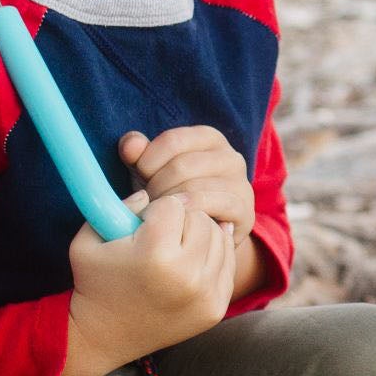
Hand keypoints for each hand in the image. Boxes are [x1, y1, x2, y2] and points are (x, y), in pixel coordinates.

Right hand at [59, 191, 235, 375]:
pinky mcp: (216, 308)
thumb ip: (118, 205)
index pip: (174, 204)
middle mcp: (187, 276)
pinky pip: (227, 263)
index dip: (156, 210)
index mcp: (155, 255)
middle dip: (181, 221)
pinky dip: (211, 257)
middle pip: (202, 219)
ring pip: (219, 237)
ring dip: (199, 236)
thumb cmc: (94, 282)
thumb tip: (152, 192)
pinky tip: (189, 263)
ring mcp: (206, 295)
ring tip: (174, 249)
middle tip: (160, 237)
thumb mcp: (88, 239)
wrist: (104, 336)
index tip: (142, 226)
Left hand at [120, 126, 255, 243]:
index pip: (173, 140)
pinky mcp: (245, 211)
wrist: (200, 237)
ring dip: (169, 206)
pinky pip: (216, 207)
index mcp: (208, 139)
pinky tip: (179, 223)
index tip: (140, 180)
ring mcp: (241, 184)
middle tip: (147, 204)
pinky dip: (192, 215)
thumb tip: (130, 145)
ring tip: (160, 215)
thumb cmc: (172, 196)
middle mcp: (230, 157)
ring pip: (195, 188)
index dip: (148, 161)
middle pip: (182, 166)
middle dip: (156, 188)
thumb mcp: (151, 173)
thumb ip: (138, 154)